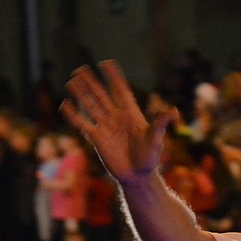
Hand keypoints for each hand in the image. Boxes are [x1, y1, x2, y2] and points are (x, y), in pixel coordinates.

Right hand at [60, 60, 177, 186]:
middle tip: (81, 68)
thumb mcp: (156, 139)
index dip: (114, 78)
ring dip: (81, 94)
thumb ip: (161, 124)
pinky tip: (65, 105)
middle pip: (102, 96)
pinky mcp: (97, 139)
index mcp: (131, 114)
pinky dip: (74, 116)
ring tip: (71, 81)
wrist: (138, 177)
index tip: (106, 63)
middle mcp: (117, 118)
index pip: (121, 91)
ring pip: (91, 106)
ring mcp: (106, 127)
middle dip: (92, 82)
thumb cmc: (150, 158)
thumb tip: (174, 111)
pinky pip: (83, 125)